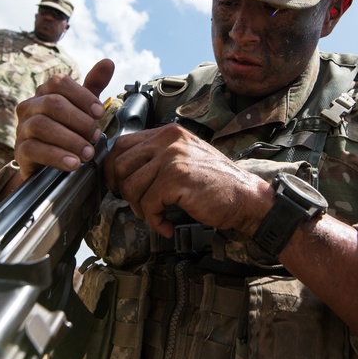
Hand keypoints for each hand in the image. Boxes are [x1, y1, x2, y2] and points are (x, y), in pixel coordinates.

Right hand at [13, 59, 114, 177]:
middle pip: (53, 104)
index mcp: (44, 92)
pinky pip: (35, 149)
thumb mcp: (82, 109)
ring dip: (71, 140)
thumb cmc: (67, 131)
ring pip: (42, 125)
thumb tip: (109, 62)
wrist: (49, 166)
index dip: (82, 96)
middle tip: (96, 137)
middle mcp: (29, 106)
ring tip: (88, 153)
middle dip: (80, 121)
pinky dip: (57, 156)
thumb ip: (93, 87)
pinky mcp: (19, 151)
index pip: (59, 83)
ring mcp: (22, 128)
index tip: (100, 113)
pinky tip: (73, 164)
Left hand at [106, 124, 272, 238]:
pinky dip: (155, 221)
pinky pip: (148, 204)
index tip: (116, 186)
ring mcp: (173, 157)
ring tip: (156, 216)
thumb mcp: (183, 158)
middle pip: (120, 165)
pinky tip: (167, 225)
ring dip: (140, 209)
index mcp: (168, 133)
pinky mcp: (177, 179)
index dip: (112, 169)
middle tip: (139, 206)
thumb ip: (156, 158)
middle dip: (124, 192)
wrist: (246, 197)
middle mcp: (168, 140)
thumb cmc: (215, 183)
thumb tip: (120, 172)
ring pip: (131, 187)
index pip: (121, 144)